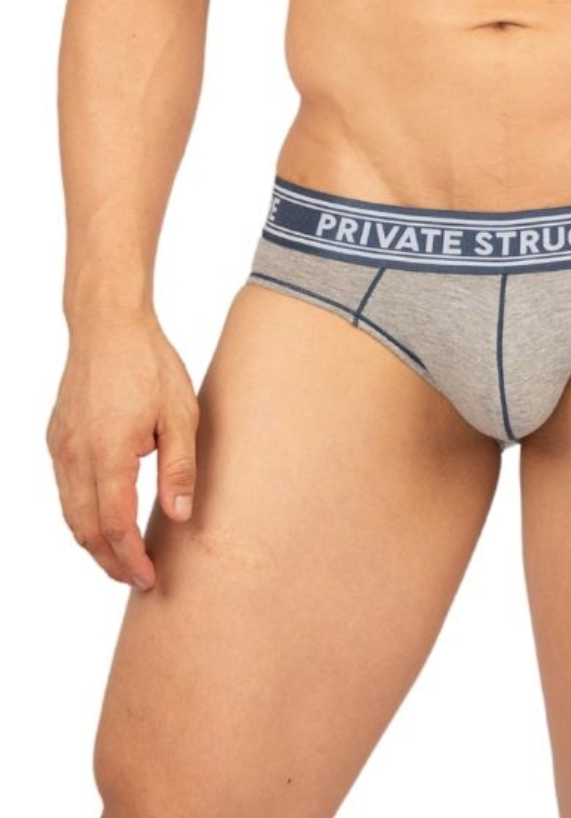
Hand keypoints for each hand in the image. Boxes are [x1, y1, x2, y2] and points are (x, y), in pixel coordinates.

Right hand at [46, 312, 199, 589]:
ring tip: (122, 559)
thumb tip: (179, 517)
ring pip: (70, 514)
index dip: (130, 559)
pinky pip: (65, 490)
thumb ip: (180, 468)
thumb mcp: (181, 414)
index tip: (148, 579)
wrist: (108, 325)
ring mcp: (60, 447)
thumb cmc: (150, 364)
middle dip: (110, 561)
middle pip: (86, 530)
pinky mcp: (56, 438)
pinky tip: (104, 519)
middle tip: (137, 579)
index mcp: (108, 453)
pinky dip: (82, 515)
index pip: (114, 526)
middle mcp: (76, 455)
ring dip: (94, 543)